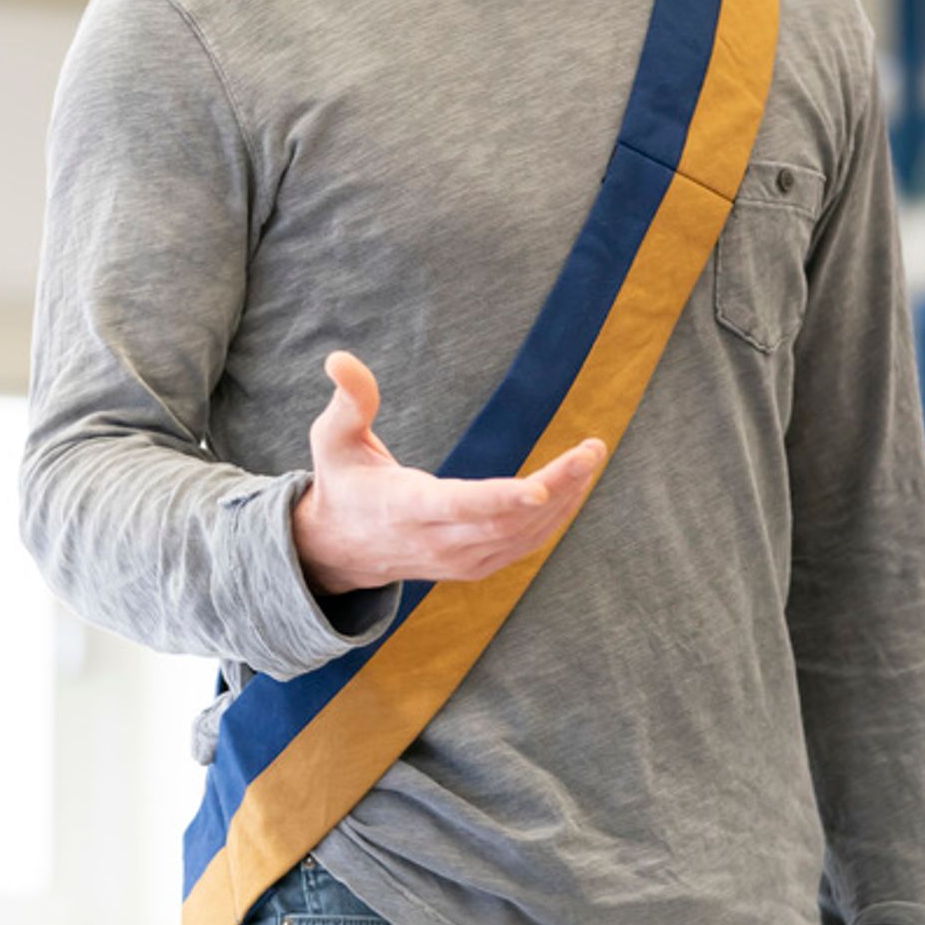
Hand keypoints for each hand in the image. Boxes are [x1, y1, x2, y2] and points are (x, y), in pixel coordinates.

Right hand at [293, 350, 604, 594]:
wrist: (340, 550)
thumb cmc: (342, 481)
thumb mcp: (332, 440)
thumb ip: (348, 400)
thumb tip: (339, 358)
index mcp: (403, 508)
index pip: (457, 506)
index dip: (500, 499)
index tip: (541, 487)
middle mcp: (436, 541)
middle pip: (506, 520)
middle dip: (556, 486)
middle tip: (592, 449)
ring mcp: (458, 560)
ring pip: (523, 536)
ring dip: (565, 499)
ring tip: (591, 457)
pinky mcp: (475, 566)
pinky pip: (524, 545)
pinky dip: (555, 519)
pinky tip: (577, 486)